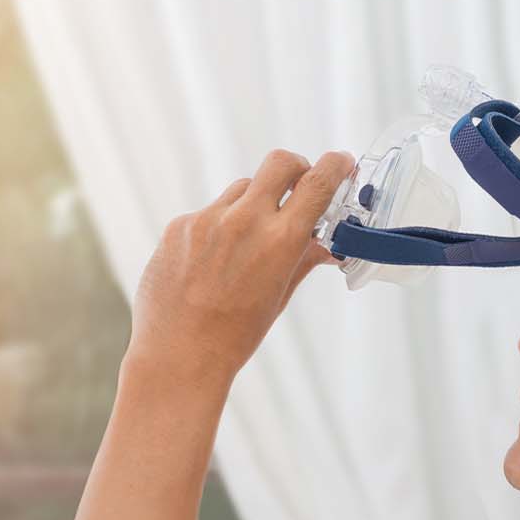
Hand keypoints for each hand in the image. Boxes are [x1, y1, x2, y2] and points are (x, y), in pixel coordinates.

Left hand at [129, 149, 355, 378]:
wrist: (179, 356)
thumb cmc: (235, 335)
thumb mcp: (279, 295)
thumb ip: (303, 258)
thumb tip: (325, 242)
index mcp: (280, 241)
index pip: (318, 182)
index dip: (335, 166)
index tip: (340, 163)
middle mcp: (245, 220)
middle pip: (279, 163)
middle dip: (295, 168)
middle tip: (297, 185)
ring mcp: (207, 219)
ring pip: (242, 189)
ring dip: (253, 204)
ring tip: (244, 248)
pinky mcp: (179, 225)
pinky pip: (209, 213)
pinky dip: (218, 229)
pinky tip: (209, 265)